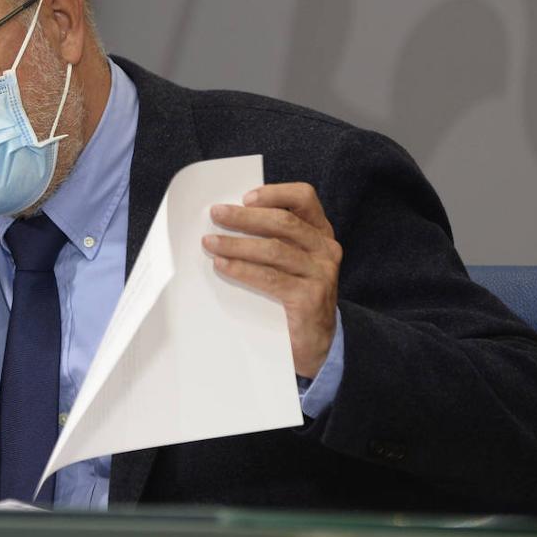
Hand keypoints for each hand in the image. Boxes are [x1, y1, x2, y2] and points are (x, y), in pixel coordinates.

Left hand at [202, 182, 341, 377]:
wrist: (316, 344)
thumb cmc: (293, 295)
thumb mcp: (288, 262)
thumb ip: (271, 239)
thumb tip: (227, 221)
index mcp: (320, 233)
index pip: (304, 198)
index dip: (275, 193)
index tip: (245, 197)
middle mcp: (325, 249)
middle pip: (283, 222)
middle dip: (245, 217)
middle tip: (216, 214)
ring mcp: (321, 273)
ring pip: (274, 249)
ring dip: (237, 243)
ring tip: (210, 242)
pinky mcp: (310, 298)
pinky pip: (271, 278)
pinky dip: (243, 269)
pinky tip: (223, 265)